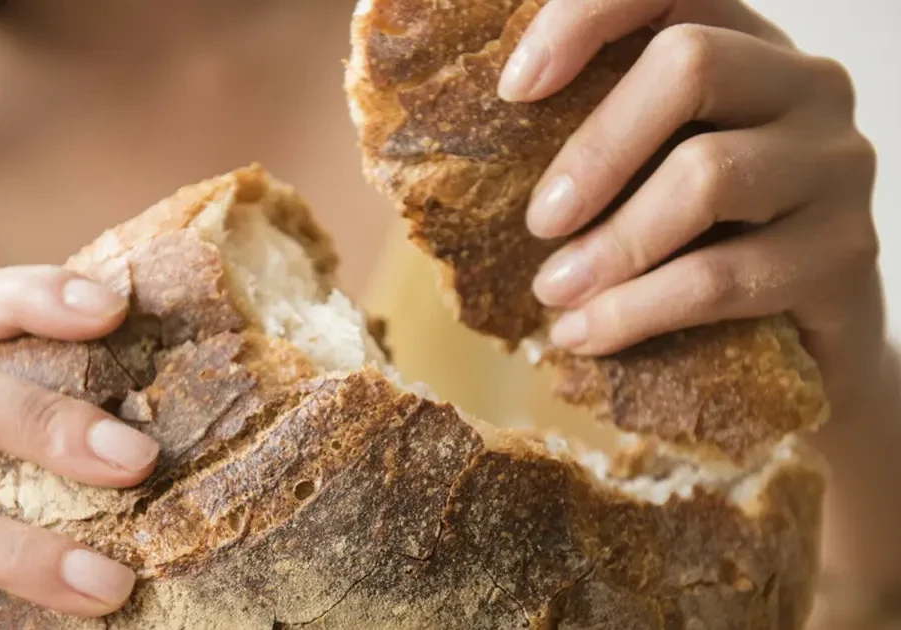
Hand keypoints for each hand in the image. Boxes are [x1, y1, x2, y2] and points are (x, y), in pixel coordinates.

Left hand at [500, 0, 880, 407]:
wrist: (799, 345)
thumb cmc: (698, 244)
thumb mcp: (647, 178)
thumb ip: (598, 144)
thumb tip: (475, 158)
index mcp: (741, 45)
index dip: (586, 17)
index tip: (516, 88)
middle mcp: (803, 84)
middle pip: (691, 64)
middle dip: (595, 149)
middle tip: (540, 222)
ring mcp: (836, 162)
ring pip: (708, 175)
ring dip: (610, 245)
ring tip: (553, 293)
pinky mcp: (845, 250)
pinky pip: (723, 275)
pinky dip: (638, 309)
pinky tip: (587, 333)